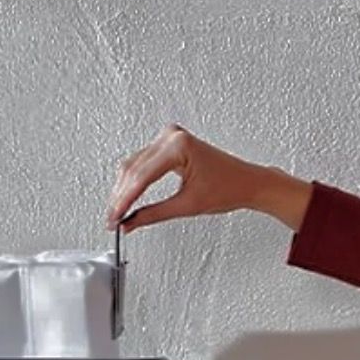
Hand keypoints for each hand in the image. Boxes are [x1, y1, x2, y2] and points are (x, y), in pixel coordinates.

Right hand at [105, 123, 305, 231]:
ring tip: (117, 213)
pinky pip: (143, 161)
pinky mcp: (169, 143)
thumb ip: (153, 214)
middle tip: (112, 220)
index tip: (114, 219)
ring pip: (134, 165)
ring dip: (124, 189)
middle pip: (133, 169)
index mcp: (178, 146)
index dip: (123, 201)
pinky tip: (127, 196)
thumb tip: (130, 222)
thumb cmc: (229, 187)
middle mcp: (172, 136)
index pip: (141, 177)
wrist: (246, 182)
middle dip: (120, 197)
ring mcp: (169, 137)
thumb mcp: (187, 206)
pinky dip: (134, 180)